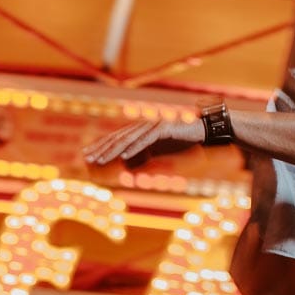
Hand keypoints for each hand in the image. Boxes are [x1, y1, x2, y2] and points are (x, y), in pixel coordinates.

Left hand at [83, 118, 204, 166]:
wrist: (207, 131)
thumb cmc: (185, 143)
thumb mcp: (161, 153)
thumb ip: (145, 158)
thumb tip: (128, 169)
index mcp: (142, 130)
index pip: (117, 138)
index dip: (101, 146)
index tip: (87, 155)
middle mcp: (145, 125)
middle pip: (119, 137)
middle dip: (101, 148)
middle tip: (86, 158)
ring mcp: (153, 125)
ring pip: (129, 139)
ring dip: (113, 150)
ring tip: (99, 159)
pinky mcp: (164, 128)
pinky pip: (146, 140)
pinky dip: (134, 148)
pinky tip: (123, 156)